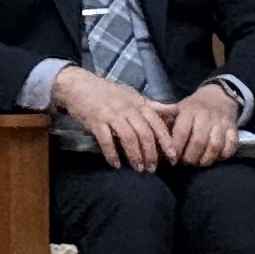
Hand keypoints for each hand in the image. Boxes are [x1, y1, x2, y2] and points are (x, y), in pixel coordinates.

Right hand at [51, 66, 173, 171]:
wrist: (78, 85)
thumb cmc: (108, 93)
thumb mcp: (134, 96)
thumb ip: (154, 106)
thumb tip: (176, 110)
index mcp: (139, 103)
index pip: (157, 124)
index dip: (166, 141)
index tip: (173, 157)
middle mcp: (128, 109)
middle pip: (145, 134)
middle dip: (151, 153)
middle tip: (153, 169)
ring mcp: (111, 114)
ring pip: (128, 138)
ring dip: (135, 156)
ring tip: (139, 169)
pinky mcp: (96, 121)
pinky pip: (106, 140)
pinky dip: (112, 154)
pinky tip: (116, 165)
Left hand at [165, 82, 244, 166]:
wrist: (219, 96)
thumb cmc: (194, 107)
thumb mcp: (178, 109)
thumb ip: (167, 122)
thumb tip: (154, 139)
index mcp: (189, 112)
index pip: (182, 133)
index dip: (176, 148)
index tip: (172, 159)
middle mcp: (206, 117)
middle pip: (199, 142)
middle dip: (190, 158)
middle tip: (185, 163)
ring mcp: (222, 124)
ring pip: (215, 146)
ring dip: (206, 159)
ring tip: (199, 163)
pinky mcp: (234, 130)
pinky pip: (231, 146)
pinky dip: (223, 155)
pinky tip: (215, 158)